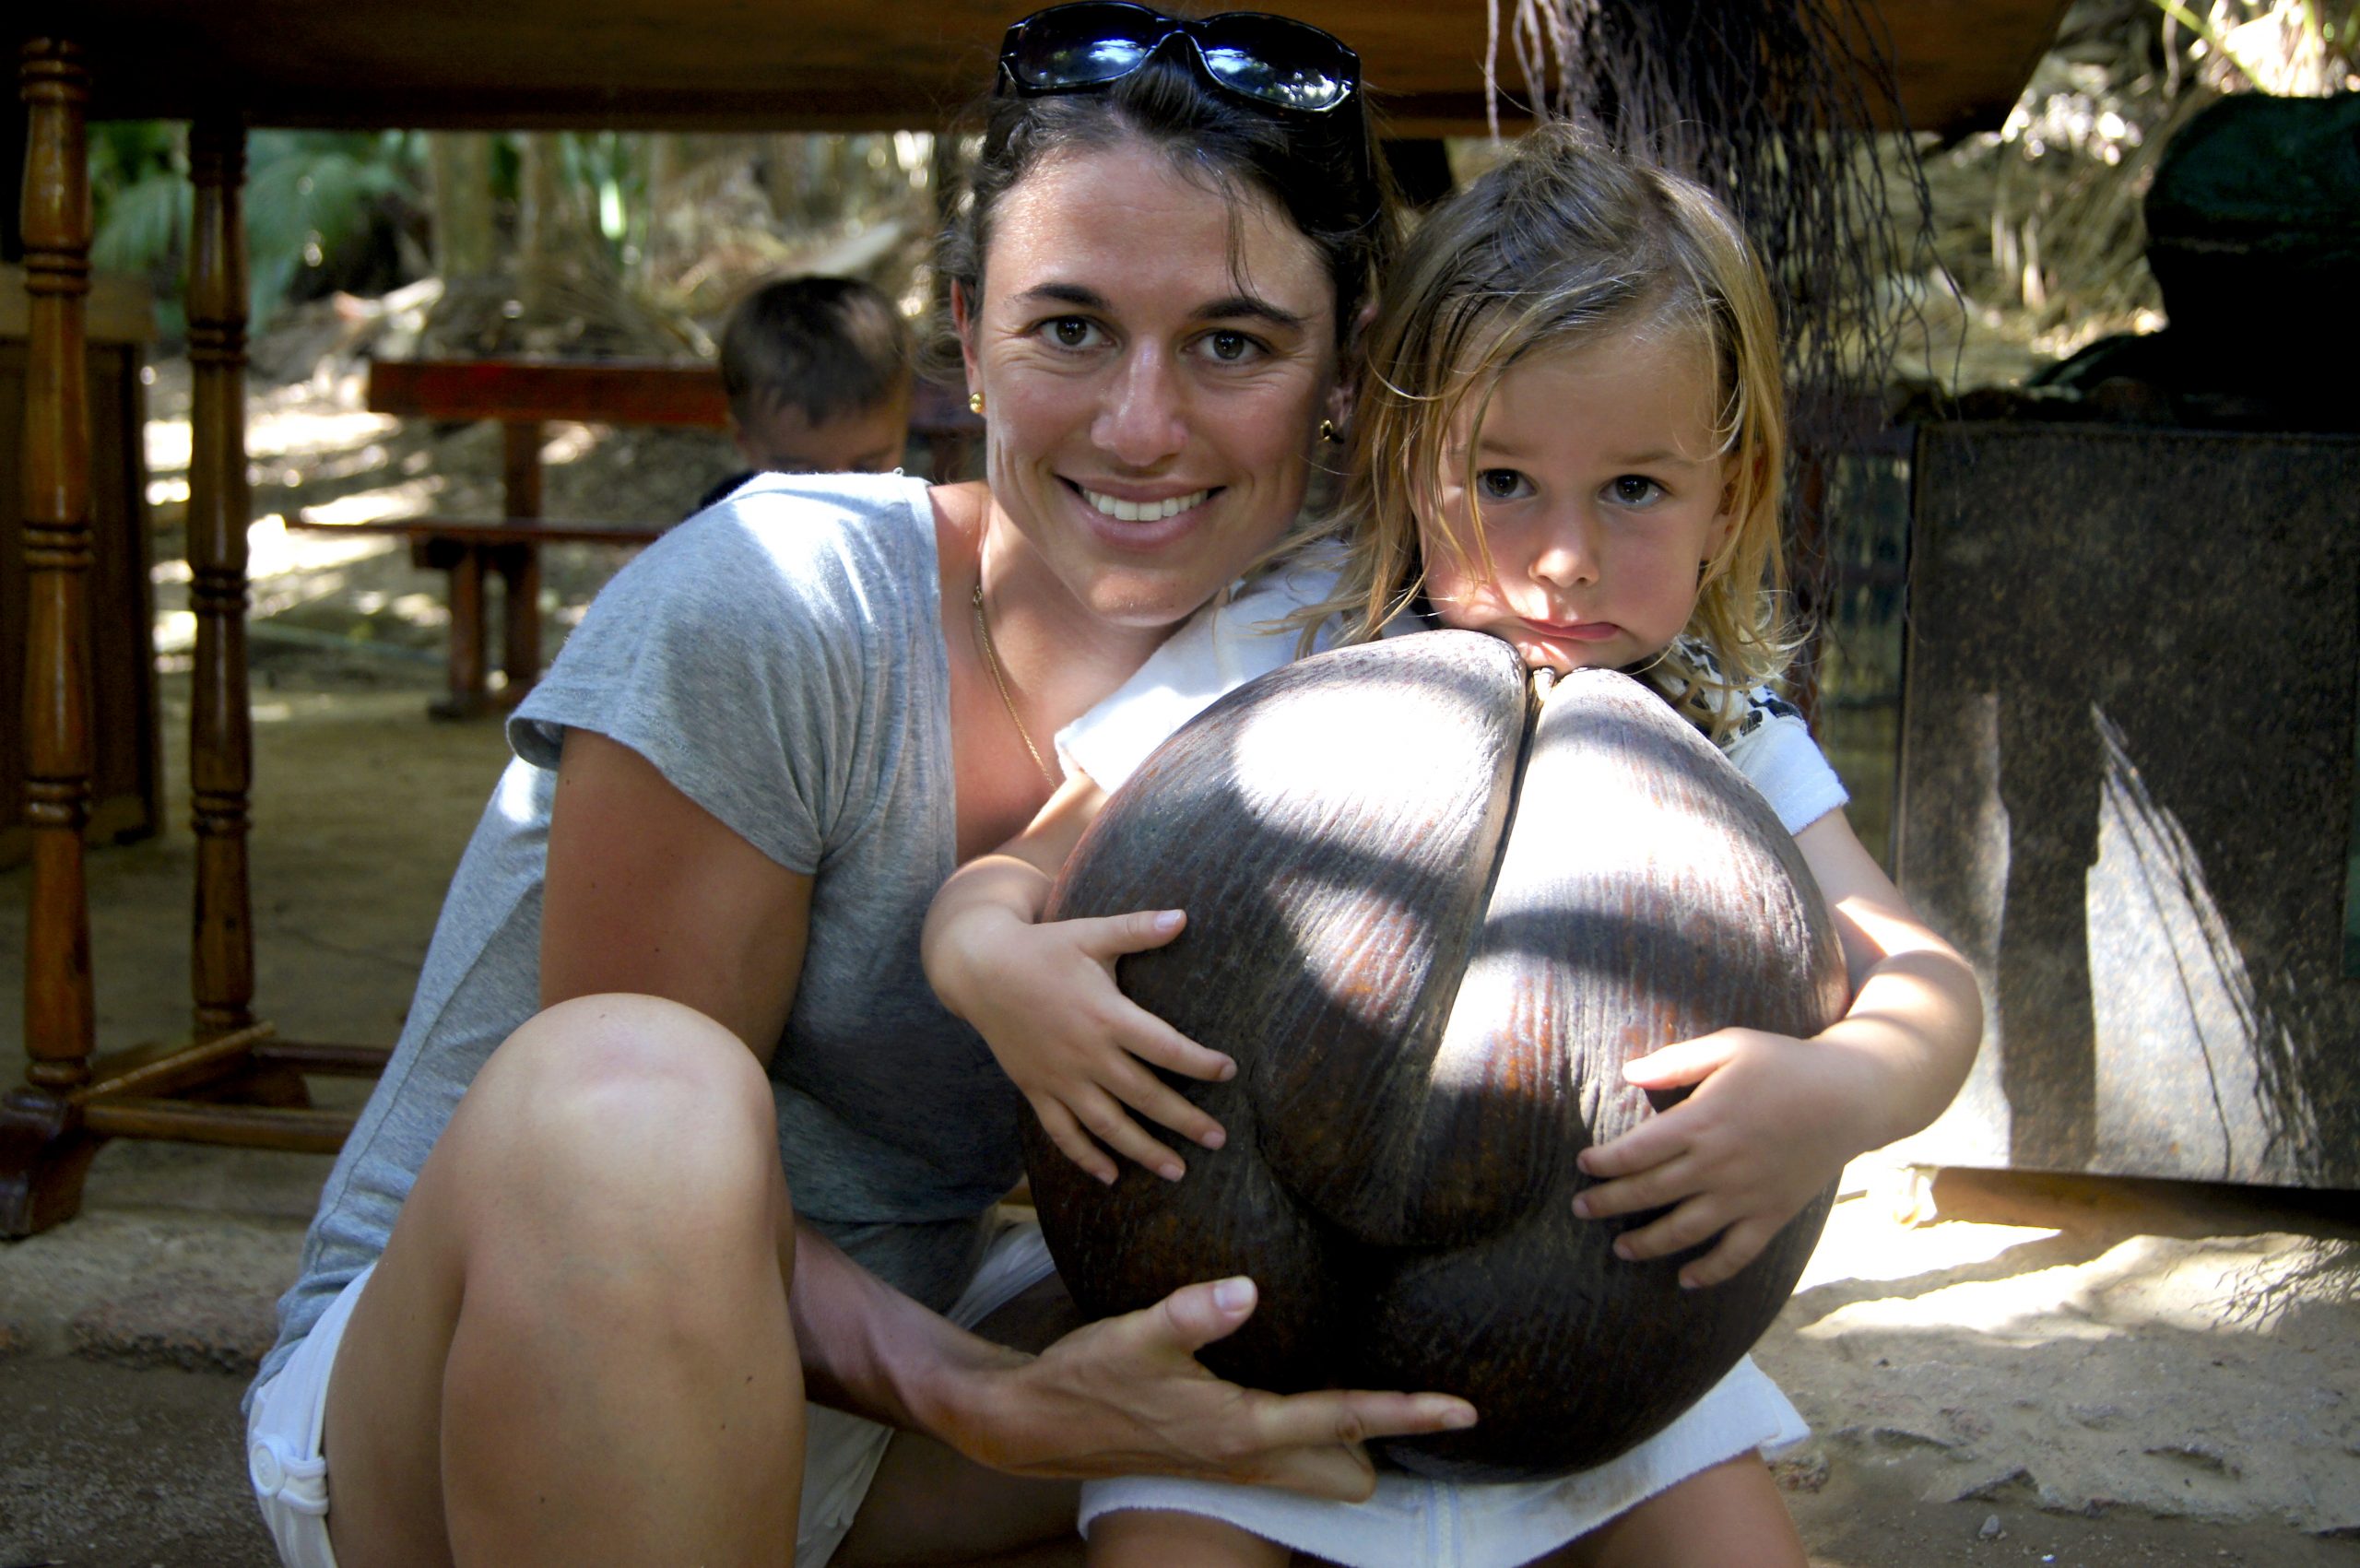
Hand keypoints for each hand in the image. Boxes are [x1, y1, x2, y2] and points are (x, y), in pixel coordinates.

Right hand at [947, 906, 1234, 1183]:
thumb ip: (1138, 929)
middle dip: (1184, 1121)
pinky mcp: (1036, 1089)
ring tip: (1177, 1172)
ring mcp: (1059, 1078)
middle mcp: (1086, 1054)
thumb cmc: (1043, 948)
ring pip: (1107, 1125)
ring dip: (1144, 1151)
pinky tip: (1111, 1176)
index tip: (1229, 1072)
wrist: (979, 968)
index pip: (1164, 1048)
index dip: (1200, 1063)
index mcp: (1106, 1016)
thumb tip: (1184, 916)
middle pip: (1144, 1096)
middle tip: (1219, 1140)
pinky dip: (1086, 1157)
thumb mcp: (1091, 933)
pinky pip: (1062, 1132)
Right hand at [967, 1276, 1477, 1498]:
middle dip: (1387, 1445)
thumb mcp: (1133, 1336)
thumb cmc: (1085, 1377)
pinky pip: (1287, 1462)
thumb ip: (1192, 1313)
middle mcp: (1245, 1457)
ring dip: (1351, 1447)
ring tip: (1387, 1402)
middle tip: (1430, 1404)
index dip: (1406, 1413)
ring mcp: (1229, 1465)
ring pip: (1317, 1473)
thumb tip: (1246, 1288)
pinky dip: (1315, 1441)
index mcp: (1240, 1428)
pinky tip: (1311, 1399)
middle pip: (1346, 1469)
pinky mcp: (1213, 1457)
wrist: (1031, 1425)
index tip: (1462, 1409)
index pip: (1343, 1421)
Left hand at [1572, 1027, 1869, 1287]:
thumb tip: (1628, 1073)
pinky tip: (1686, 1281)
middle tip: (1581, 1209)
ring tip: (1621, 1250)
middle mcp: (1718, 1165)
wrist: (1852, 1095)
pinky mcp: (1772, 1214)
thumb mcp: (1729, 1045)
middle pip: (1649, 1192)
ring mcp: (1745, 1195)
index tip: (1583, 1166)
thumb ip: (1676, 1062)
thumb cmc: (1786, 1063)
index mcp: (1701, 1123)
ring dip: (1648, 1244)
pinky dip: (1711, 1272)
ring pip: (1684, 1231)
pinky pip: (1737, 1253)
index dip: (1604, 1163)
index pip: (1636, 1151)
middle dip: (1609, 1204)